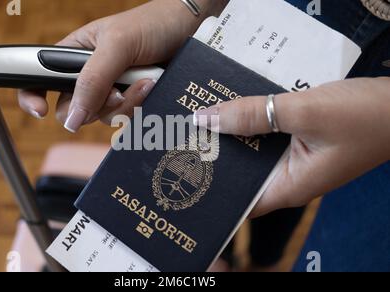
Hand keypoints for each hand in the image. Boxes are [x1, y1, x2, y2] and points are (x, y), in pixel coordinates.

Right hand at [18, 0, 226, 131]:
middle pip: (73, 108)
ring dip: (125, 104)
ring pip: (102, 117)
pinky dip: (139, 107)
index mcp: (74, 54)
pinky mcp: (132, 100)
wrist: (190, 29)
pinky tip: (151, 87)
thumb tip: (72, 117)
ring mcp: (112, 89)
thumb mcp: (117, 45)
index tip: (40, 111)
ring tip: (145, 81)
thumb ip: (92, 80)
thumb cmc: (151, 24)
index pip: (39, 78)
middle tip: (116, 90)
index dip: (32, 96)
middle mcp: (89, 75)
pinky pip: (126, 118)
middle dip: (95, 104)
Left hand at [194, 77, 389, 216]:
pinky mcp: (300, 140)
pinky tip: (234, 104)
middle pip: (242, 171)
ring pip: (254, 149)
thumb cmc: (366, 116)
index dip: (211, 186)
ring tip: (201, 116)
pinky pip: (269, 133)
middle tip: (183, 134)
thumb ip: (253, 115)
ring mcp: (295, 158)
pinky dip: (253, 120)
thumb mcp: (304, 112)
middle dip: (216, 153)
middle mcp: (288, 177)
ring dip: (233, 132)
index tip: (183, 167)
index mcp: (289, 186)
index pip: (238, 199)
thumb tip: (206, 118)